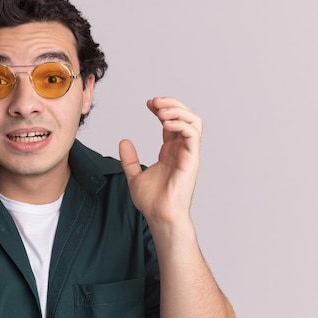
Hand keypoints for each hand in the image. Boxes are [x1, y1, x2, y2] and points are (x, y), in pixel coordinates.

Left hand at [118, 97, 202, 224]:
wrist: (159, 216)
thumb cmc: (152, 201)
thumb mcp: (134, 175)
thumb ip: (129, 159)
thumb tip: (123, 141)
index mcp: (170, 151)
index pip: (171, 122)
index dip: (161, 109)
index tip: (148, 104)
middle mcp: (181, 149)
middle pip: (185, 117)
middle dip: (171, 104)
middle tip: (154, 101)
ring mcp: (188, 153)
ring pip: (193, 121)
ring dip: (178, 110)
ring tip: (160, 109)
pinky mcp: (192, 159)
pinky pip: (192, 134)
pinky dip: (180, 124)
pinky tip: (165, 123)